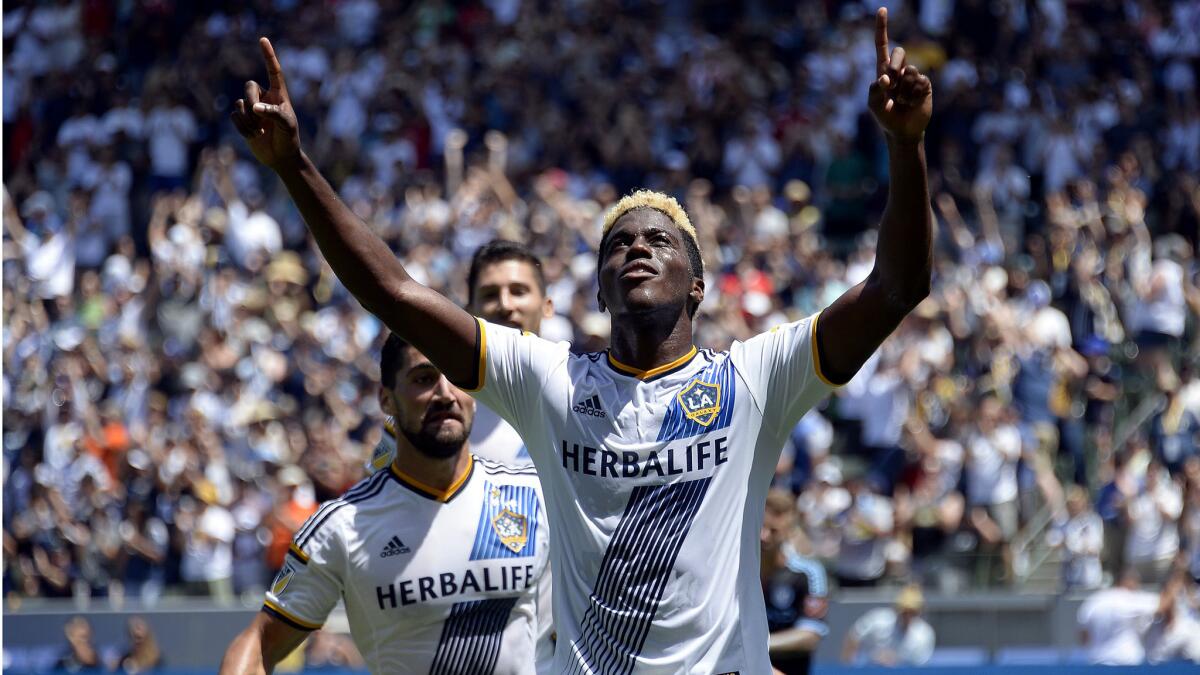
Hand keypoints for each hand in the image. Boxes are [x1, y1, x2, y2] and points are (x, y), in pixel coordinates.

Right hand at [230, 38, 300, 170]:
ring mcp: (253, 108)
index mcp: (279, 94)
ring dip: (248, 119)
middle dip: (251, 101)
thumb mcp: (286, 125)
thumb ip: (273, 113)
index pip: (273, 71)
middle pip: (249, 87)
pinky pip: (234, 116)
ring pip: (240, 103)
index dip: (268, 56)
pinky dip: (242, 127)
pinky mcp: (244, 120)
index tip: (263, 39)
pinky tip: (253, 136)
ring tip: (259, 132)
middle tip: (259, 118)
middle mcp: (264, 98)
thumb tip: (255, 108)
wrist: (281, 157)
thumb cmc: (288, 138)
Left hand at [867, 8, 931, 142]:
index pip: (881, 45)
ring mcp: (913, 76)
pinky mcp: (925, 84)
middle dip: (894, 66)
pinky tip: (912, 103)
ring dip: (903, 89)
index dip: (881, 28)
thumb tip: (884, 79)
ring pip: (909, 70)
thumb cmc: (885, 118)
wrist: (903, 132)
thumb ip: (874, 91)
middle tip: (890, 84)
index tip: (882, 10)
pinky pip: (919, 81)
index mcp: (883, 70)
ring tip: (902, 102)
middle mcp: (899, 70)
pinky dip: (913, 94)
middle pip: (900, 52)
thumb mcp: (874, 106)